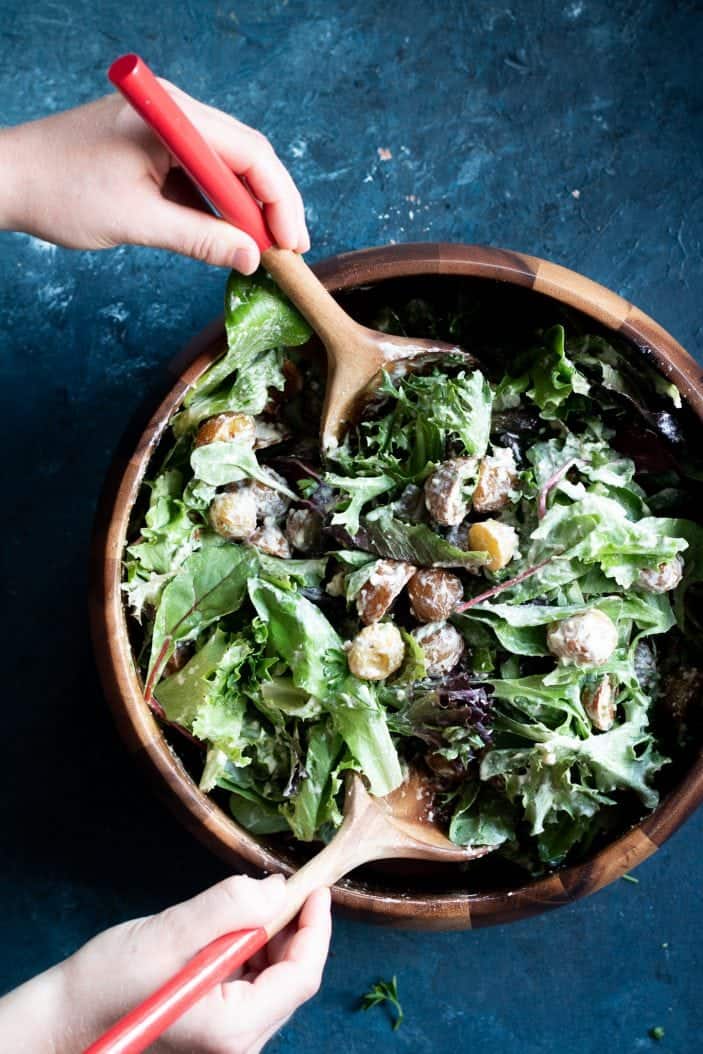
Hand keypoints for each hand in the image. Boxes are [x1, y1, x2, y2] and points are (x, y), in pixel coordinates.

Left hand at [0, 88, 308, 272]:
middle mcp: (176, 112)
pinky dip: (219, 207)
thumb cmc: (61, 192)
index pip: (250, 154)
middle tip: (287, 252)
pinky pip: (203, 175)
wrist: (9, 181)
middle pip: (248, 156)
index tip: (291, 244)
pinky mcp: (157, 146)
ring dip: (247, 209)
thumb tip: (251, 259)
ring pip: (229, 167)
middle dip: (271, 206)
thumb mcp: (138, 222)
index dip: (279, 202)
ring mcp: (167, 126)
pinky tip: (229, 238)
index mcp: (172, 117)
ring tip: (264, 250)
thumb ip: (201, 240)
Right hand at [0, 874, 330, 1053]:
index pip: (302, 976)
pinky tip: (227, 936)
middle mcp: (238, 1047)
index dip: (316, 926)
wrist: (64, 1024)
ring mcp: (227, 1045)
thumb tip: (276, 891)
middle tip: (278, 887)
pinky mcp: (214, 1036)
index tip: (316, 886)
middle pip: (291, 981)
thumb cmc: (108, 984)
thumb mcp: (170, 934)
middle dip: (292, 929)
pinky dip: (250, 958)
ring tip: (242, 910)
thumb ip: (227, 908)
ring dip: (270, 941)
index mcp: (234, 1030)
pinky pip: (250, 994)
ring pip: (272, 985)